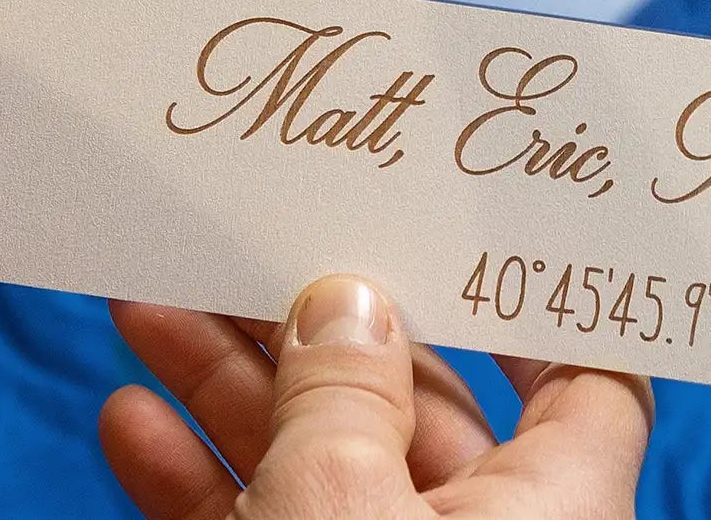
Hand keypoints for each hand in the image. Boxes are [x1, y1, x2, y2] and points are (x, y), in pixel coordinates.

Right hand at [103, 279, 652, 518]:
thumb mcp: (344, 513)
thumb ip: (342, 393)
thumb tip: (349, 296)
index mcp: (558, 509)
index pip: (584, 376)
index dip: (533, 298)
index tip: (467, 219)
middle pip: (412, 406)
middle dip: (314, 325)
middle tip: (240, 238)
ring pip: (321, 471)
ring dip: (228, 392)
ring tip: (144, 301)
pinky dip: (199, 491)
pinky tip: (126, 422)